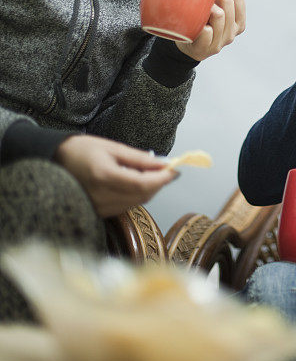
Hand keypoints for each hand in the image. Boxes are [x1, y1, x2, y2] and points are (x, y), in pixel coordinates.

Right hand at [55, 135, 176, 217]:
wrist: (55, 160)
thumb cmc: (82, 149)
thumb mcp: (113, 147)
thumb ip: (140, 158)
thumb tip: (164, 163)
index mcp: (105, 176)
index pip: (143, 184)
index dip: (162, 179)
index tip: (174, 170)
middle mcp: (102, 196)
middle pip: (143, 195)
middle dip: (158, 183)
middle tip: (164, 169)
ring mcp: (99, 207)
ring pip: (136, 202)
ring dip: (148, 189)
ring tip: (148, 172)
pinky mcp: (99, 212)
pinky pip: (126, 206)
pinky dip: (136, 195)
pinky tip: (134, 182)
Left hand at [176, 0, 244, 61]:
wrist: (185, 43)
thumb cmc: (201, 20)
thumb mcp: (216, 6)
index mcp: (238, 22)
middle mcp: (232, 33)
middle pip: (227, 1)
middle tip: (204, 3)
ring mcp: (220, 42)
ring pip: (218, 14)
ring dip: (205, 8)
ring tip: (198, 12)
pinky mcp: (206, 48)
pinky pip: (206, 30)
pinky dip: (197, 24)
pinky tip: (193, 25)